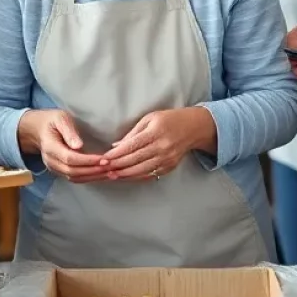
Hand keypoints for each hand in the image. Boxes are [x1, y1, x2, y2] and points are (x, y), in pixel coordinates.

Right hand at [17, 109, 105, 183]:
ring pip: (74, 177)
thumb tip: (79, 146)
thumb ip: (68, 131)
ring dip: (93, 177)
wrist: (38, 129)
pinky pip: (74, 178)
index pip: (70, 159)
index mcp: (50, 147)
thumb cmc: (51, 121)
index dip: (87, 161)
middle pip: (73, 172)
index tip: (104, 159)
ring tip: (110, 173)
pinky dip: (88, 178)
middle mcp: (51, 161)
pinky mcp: (59, 170)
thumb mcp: (60, 118)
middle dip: (93, 171)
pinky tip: (101, 174)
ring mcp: (54, 167)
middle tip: (111, 167)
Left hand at [101, 108, 215, 180]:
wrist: (193, 128)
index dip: (116, 154)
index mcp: (155, 132)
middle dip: (117, 165)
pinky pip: (150, 175)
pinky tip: (126, 177)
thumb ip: (133, 133)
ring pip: (141, 170)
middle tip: (103, 168)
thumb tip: (115, 146)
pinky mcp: (169, 167)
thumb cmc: (169, 120)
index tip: (104, 158)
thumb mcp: (149, 119)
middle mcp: (162, 148)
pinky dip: (136, 177)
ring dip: (124, 174)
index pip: (132, 146)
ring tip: (111, 175)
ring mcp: (167, 160)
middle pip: (135, 160)